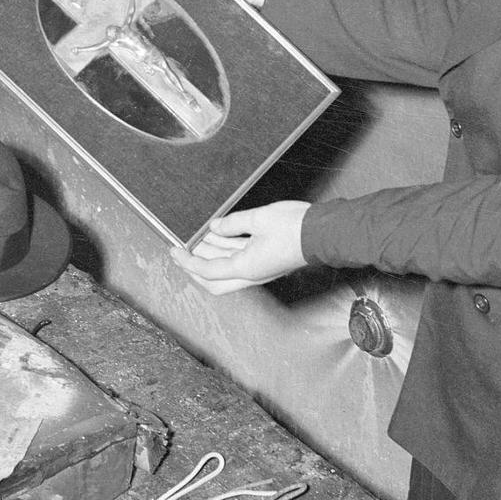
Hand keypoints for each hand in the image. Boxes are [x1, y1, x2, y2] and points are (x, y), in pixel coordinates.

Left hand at [170, 201, 308, 294]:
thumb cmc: (297, 228)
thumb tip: (215, 227)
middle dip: (196, 267)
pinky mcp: (266, 261)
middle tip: (184, 252)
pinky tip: (219, 235)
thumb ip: (232, 224)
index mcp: (246, 267)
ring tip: (199, 238)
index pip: (207, 270)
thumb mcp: (258, 218)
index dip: (187, 262)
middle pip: (214, 281)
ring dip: (211, 256)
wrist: (325, 232)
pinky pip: (239, 260)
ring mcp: (259, 269)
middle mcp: (251, 274)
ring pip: (226, 269)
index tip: (175, 251)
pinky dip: (226, 250)